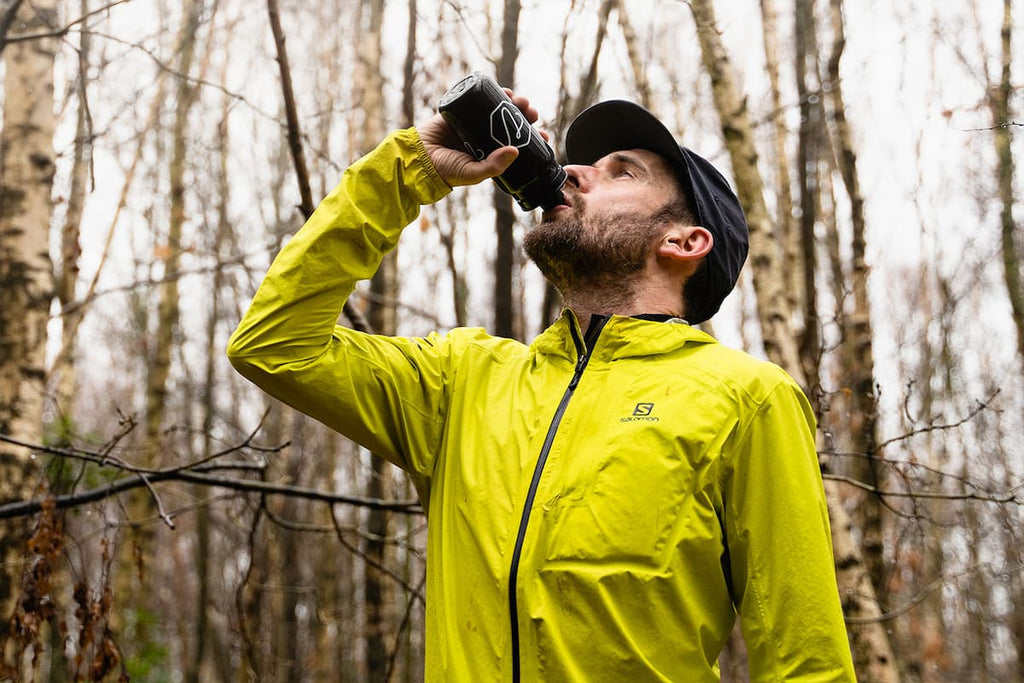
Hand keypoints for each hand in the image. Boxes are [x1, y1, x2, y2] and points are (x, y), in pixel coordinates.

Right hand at [418, 90, 545, 187]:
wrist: (418, 159)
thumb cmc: (446, 171)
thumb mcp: (472, 173)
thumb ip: (493, 166)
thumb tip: (515, 151)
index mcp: (491, 153)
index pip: (516, 144)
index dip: (531, 139)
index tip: (544, 135)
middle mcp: (485, 137)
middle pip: (510, 123)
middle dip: (524, 117)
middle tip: (533, 113)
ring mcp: (473, 122)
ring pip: (497, 109)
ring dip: (512, 103)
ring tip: (521, 100)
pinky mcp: (461, 110)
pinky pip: (478, 98)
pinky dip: (492, 92)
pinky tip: (504, 91)